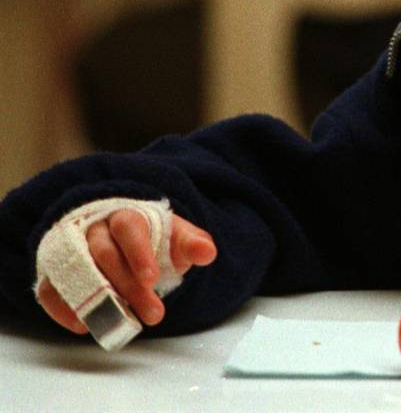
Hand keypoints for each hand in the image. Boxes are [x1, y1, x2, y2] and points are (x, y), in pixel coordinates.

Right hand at [36, 211, 216, 334]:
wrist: (121, 240)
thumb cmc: (151, 239)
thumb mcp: (174, 238)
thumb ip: (190, 243)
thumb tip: (208, 252)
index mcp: (126, 216)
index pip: (129, 227)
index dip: (138, 253)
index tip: (152, 279)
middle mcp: (94, 229)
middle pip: (105, 254)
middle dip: (128, 286)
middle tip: (154, 314)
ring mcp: (71, 250)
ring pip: (78, 271)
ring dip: (98, 301)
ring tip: (120, 323)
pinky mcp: (56, 271)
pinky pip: (50, 288)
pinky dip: (63, 308)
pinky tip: (83, 326)